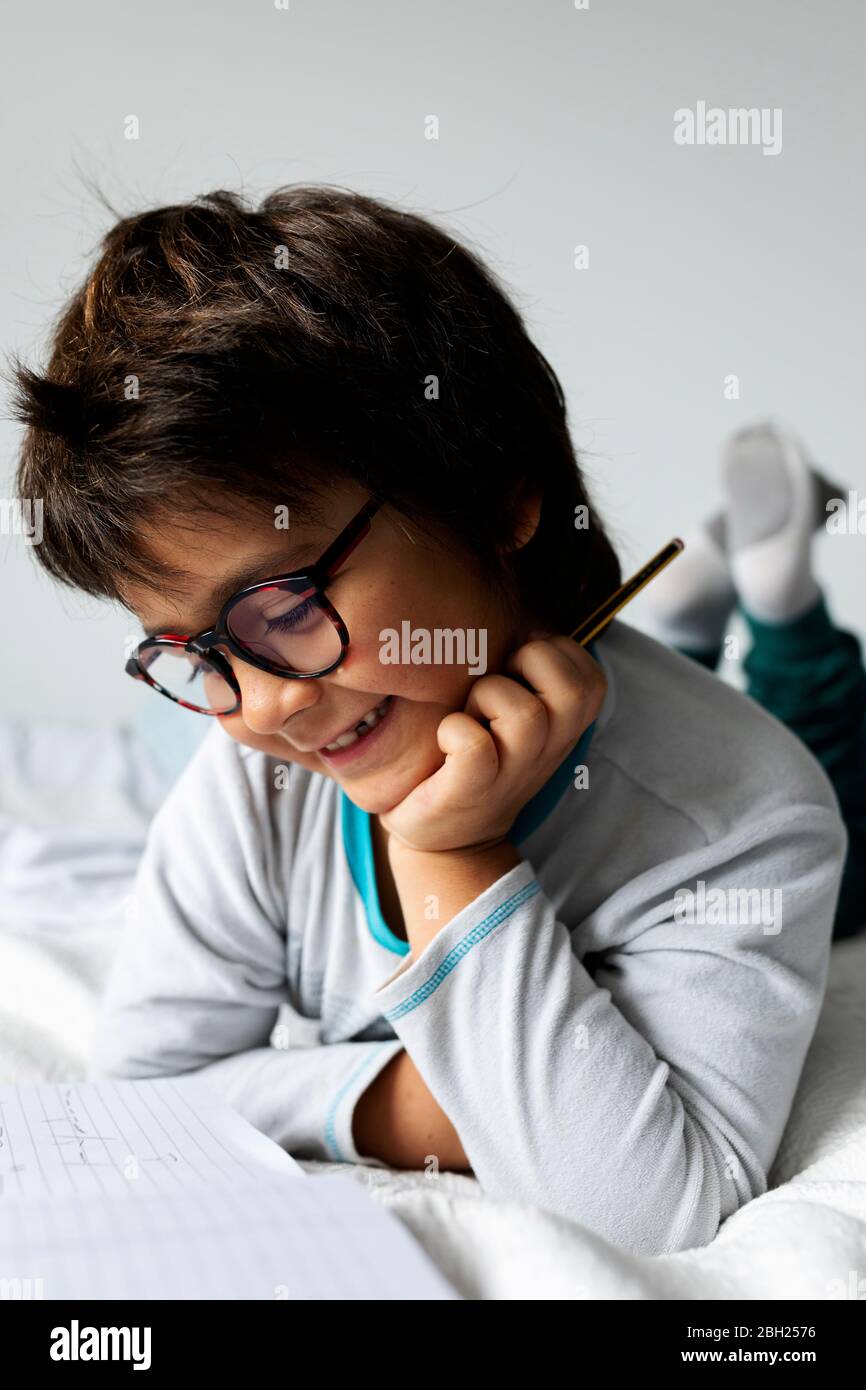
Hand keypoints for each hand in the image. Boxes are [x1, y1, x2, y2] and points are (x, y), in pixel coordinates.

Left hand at [378, 633, 606, 853]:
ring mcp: (515, 772)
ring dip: (486, 699)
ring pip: (524, 713)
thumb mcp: (512, 711)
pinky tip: (445, 740)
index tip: (517, 669)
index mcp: (563, 725)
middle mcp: (549, 748)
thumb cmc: (473, 754)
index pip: (588, 669)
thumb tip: (520, 608)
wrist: (444, 835)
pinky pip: (474, 746)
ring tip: (469, 714)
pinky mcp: (473, 790)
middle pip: (573, 687)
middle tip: (496, 683)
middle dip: (529, 665)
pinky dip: (455, 732)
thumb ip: (525, 669)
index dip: (550, 651)